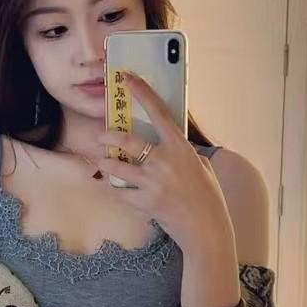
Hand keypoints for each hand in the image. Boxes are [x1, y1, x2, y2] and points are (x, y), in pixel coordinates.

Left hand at [93, 70, 234, 253]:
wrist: (206, 229)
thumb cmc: (207, 196)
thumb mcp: (201, 166)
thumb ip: (182, 152)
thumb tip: (167, 142)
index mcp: (181, 148)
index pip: (158, 112)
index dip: (141, 92)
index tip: (126, 77)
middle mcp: (164, 161)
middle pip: (126, 141)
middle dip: (107, 137)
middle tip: (99, 136)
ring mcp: (152, 182)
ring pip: (116, 167)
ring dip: (105, 163)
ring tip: (102, 162)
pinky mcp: (144, 202)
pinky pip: (121, 191)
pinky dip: (116, 189)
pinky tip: (114, 188)